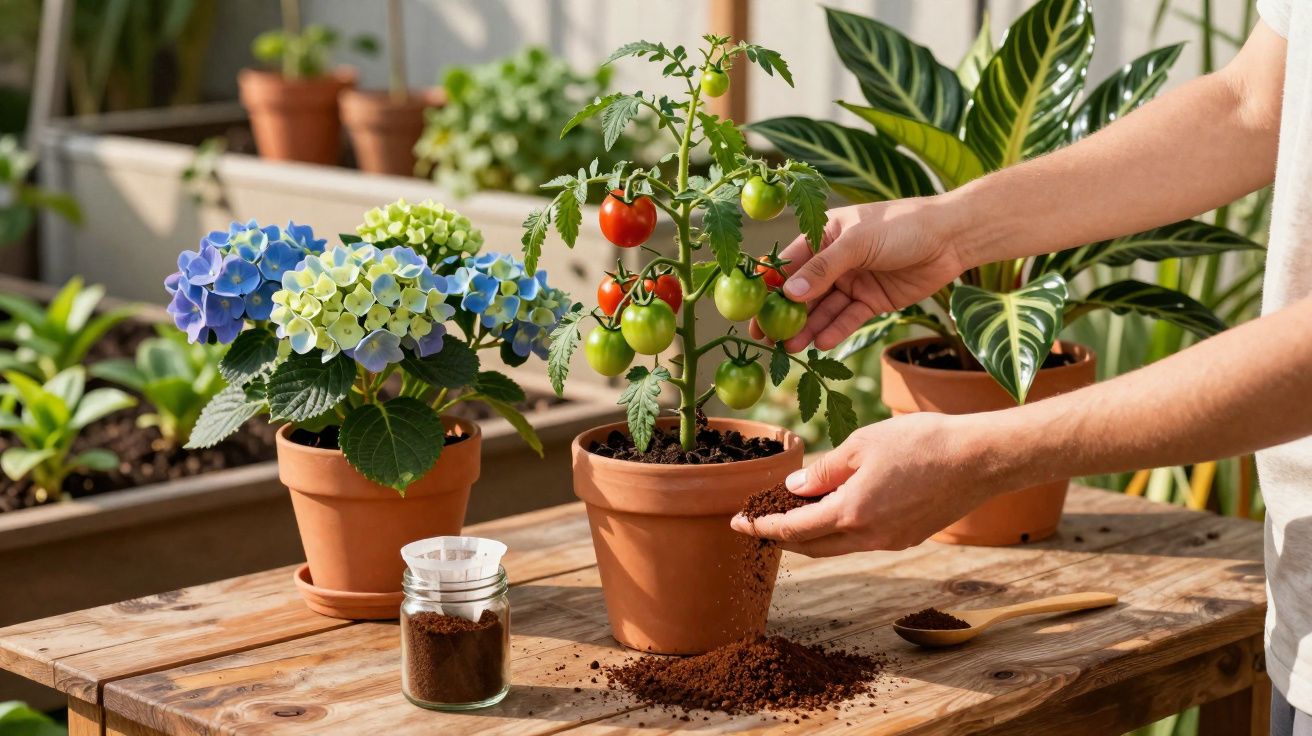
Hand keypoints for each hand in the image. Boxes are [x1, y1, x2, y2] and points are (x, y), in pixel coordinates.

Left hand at [730, 413, 1009, 556]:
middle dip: (780, 537)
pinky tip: (838, 508)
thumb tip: (793, 489)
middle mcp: (868, 537)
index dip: (760, 527)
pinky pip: (863, 540)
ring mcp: (891, 541)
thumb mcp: (862, 444)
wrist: (980, 459)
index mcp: (850, 513)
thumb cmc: (923, 442)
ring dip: (812, 534)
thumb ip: (824, 470)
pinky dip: (841, 529)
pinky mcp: (908, 537)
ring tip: (794, 512)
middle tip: (758, 521)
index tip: (737, 523)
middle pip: (811, 546)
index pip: (791, 530)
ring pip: (838, 545)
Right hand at [750, 197, 966, 352]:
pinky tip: (820, 344)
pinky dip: (835, 330)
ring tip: (791, 348)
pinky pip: (848, 318)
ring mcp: (853, 281)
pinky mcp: (872, 300)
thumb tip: (788, 294)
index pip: (789, 263)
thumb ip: (824, 268)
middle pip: (803, 292)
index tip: (751, 310)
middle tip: (766, 339)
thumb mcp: (859, 242)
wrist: (952, 238)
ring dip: (807, 328)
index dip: (769, 287)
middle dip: (784, 315)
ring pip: (824, 309)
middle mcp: (835, 259)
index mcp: (824, 235)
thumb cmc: (902, 226)